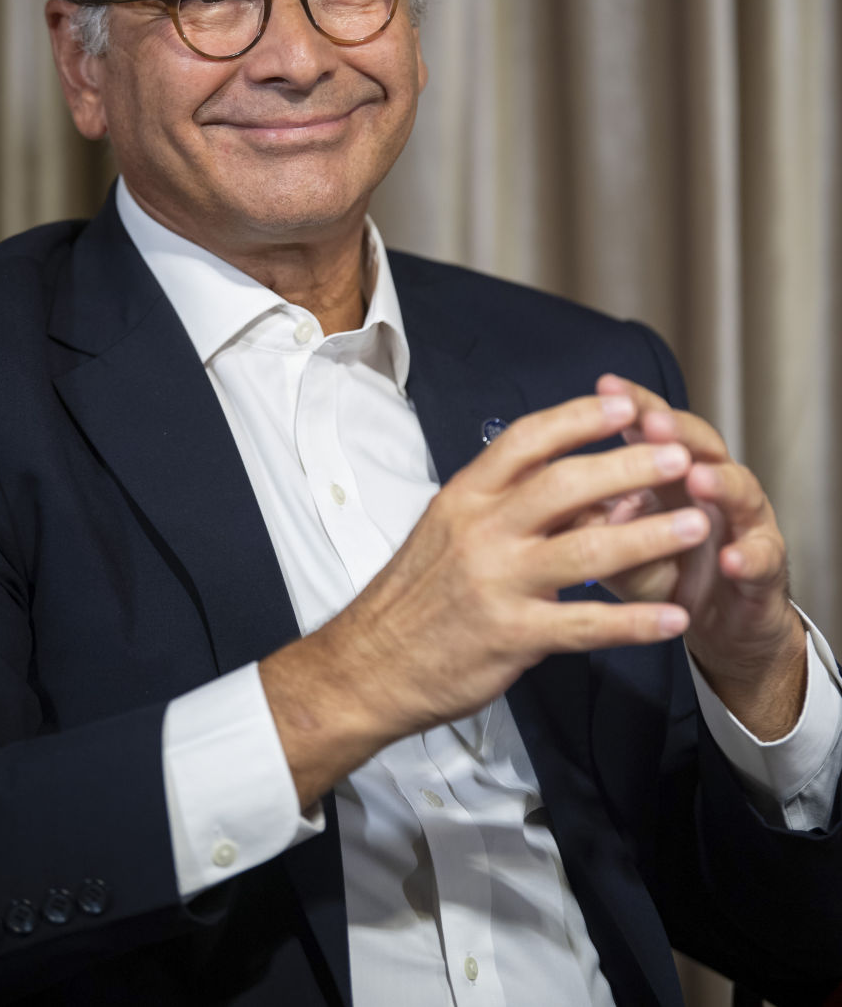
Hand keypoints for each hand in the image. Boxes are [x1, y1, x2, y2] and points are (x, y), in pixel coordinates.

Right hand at [261, 390, 712, 806]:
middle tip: (679, 454)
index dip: (578, 418)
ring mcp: (497, 583)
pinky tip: (673, 618)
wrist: (370, 664)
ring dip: (649, 537)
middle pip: (564, 485)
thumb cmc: (417, 593)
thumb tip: (586, 491)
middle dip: (628, 465)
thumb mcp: (451, 529)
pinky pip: (586, 625)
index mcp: (466, 496)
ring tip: (697, 524)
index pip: (526, 440)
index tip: (624, 404)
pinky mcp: (512, 636)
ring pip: (586, 551)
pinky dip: (634, 622)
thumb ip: (511, 506)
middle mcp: (481, 531)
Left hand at [595, 374, 805, 735]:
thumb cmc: (662, 570)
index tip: (605, 385)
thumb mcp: (614, 544)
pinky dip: (748, 556)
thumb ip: (585, 518)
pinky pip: (762, 557)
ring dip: (718, 481)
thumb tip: (537, 493)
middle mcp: (712, 483)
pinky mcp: (765, 566)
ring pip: (740, 488)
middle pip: (701, 442)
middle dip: (676, 429)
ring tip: (694, 477)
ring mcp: (744, 521)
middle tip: (652, 422)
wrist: (717, 622)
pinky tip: (730, 559)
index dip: (633, 404)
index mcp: (671, 470)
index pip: (654, 425)